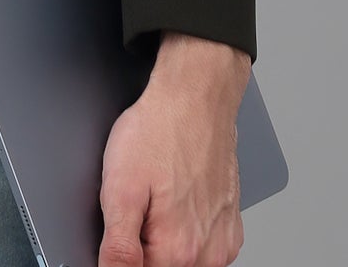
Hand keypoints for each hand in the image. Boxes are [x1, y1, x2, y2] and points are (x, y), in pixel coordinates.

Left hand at [97, 36, 250, 266]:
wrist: (195, 98)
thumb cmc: (160, 131)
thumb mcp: (120, 186)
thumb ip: (117, 245)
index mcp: (177, 250)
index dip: (121, 255)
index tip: (121, 229)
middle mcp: (206, 254)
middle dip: (143, 247)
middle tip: (138, 207)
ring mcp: (222, 242)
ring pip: (184, 260)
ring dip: (165, 240)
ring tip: (158, 197)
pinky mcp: (230, 227)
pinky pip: (204, 247)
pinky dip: (187, 230)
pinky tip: (176, 198)